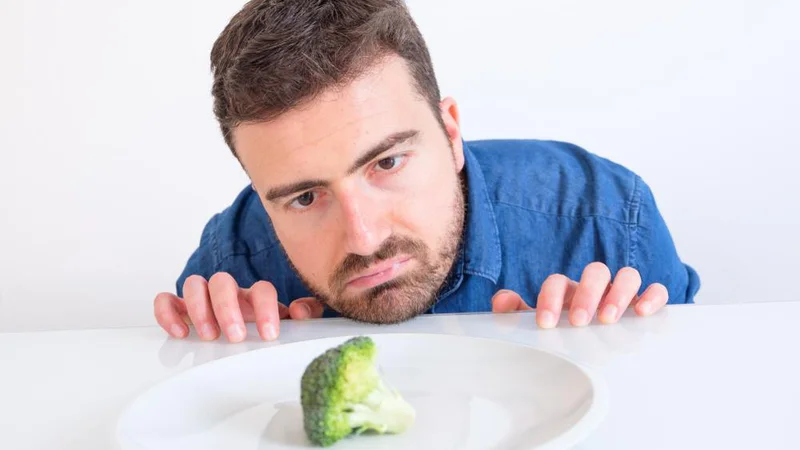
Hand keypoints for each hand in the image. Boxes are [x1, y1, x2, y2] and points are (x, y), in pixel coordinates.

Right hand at [154, 272, 323, 341]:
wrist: (246, 335)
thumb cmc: (265, 329)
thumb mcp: (290, 324)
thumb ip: (306, 313)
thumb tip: (300, 311)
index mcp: (255, 296)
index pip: (261, 289)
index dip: (266, 308)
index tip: (268, 334)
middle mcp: (229, 293)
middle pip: (223, 281)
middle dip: (227, 308)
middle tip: (235, 336)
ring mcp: (204, 298)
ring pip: (194, 284)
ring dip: (199, 308)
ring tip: (209, 336)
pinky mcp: (181, 308)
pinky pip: (167, 299)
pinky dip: (169, 312)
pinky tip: (180, 332)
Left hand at [491, 262, 667, 327]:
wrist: (590, 345)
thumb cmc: (563, 332)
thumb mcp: (539, 325)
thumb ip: (516, 312)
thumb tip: (502, 302)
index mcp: (567, 290)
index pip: (558, 281)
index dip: (550, 298)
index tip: (546, 322)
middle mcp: (594, 286)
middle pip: (595, 272)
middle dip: (586, 295)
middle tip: (578, 321)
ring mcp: (620, 292)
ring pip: (627, 275)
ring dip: (618, 294)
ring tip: (608, 319)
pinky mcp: (644, 301)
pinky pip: (654, 288)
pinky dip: (651, 295)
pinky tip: (641, 313)